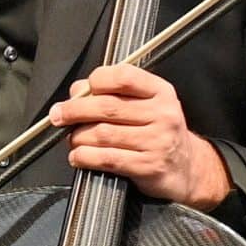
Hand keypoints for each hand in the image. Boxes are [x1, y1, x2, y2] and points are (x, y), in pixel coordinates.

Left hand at [45, 64, 230, 207]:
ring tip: (72, 139)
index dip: (96, 81)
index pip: (124, 76)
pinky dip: (85, 157)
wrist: (186, 169)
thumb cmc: (158, 133)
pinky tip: (78, 156)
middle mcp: (162, 114)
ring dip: (78, 137)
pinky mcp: (148, 166)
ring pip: (103, 134)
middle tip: (58, 115)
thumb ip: (113, 93)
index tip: (80, 90)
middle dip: (75, 110)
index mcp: (160, 92)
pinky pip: (107, 158)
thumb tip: (77, 91)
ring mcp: (157, 141)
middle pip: (107, 107)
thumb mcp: (146, 105)